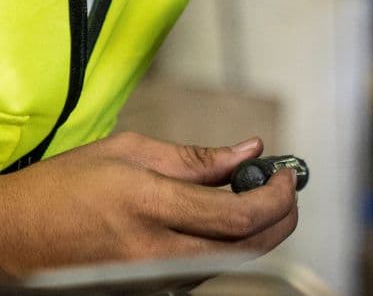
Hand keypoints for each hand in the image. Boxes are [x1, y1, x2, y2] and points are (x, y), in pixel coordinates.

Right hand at [0, 131, 296, 277]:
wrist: (14, 238)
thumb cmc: (64, 189)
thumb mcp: (130, 151)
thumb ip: (196, 157)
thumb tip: (249, 150)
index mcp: (151, 206)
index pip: (237, 216)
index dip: (275, 196)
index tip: (287, 174)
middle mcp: (154, 253)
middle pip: (245, 250)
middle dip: (281, 219)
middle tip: (286, 189)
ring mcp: (151, 281)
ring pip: (227, 264)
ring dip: (255, 232)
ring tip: (253, 194)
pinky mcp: (147, 293)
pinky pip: (201, 272)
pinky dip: (224, 245)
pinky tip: (220, 219)